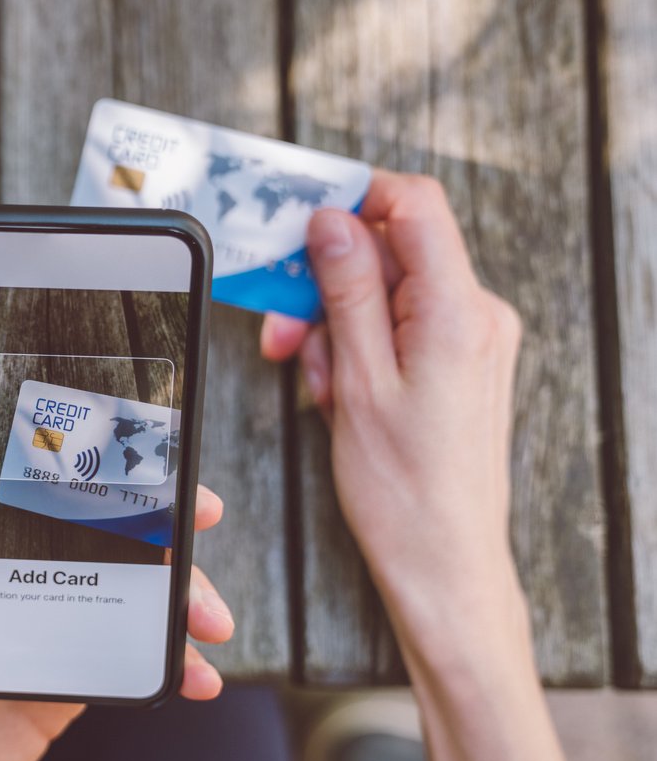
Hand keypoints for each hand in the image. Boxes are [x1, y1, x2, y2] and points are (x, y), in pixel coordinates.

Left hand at [0, 456, 232, 760]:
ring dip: (173, 594)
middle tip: (200, 513)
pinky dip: (166, 663)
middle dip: (149, 516)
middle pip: (79, 530)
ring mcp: (33, 633)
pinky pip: (122, 658)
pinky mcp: (58, 684)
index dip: (50, 452)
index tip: (109, 435)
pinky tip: (194, 676)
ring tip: (212, 619)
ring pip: (117, 589)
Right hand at [259, 171, 524, 648]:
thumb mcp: (357, 382)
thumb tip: (332, 221)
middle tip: (282, 330)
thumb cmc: (404, 491)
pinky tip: (339, 393)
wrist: (443, 561)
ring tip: (317, 382)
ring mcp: (472, 340)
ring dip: (335, 325)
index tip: (299, 216)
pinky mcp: (459, 363)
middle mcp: (478, 316)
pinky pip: (397, 327)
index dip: (353, 198)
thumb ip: (347, 290)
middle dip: (325, 282)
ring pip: (386, 293)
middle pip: (391, 252)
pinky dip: (358, 349)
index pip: (414, 205)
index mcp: (458, 312)